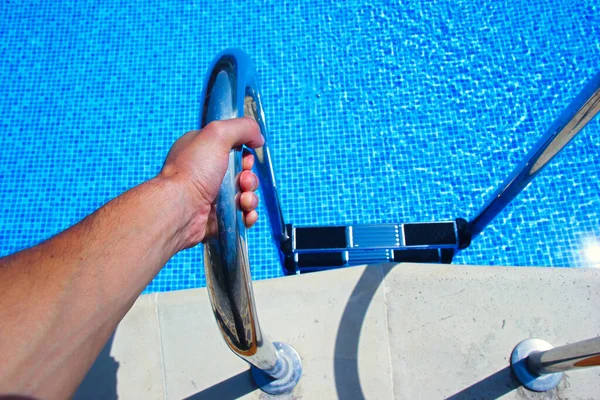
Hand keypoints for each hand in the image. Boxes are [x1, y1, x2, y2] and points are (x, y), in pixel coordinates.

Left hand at [159, 118, 263, 248]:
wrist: (180, 210)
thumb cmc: (194, 170)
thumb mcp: (217, 134)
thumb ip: (243, 127)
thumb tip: (258, 138)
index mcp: (203, 152)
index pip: (233, 150)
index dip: (245, 156)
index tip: (245, 161)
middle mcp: (206, 174)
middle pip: (243, 174)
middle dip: (250, 179)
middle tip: (243, 182)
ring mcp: (212, 197)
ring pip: (245, 196)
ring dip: (251, 198)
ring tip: (243, 202)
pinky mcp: (218, 218)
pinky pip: (241, 216)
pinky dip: (248, 216)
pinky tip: (245, 215)